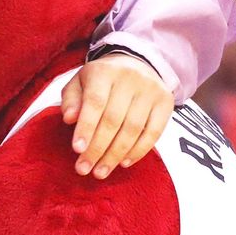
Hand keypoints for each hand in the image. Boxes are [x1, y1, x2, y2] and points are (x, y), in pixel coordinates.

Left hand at [61, 53, 174, 177]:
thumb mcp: (80, 82)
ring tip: (101, 171)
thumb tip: (69, 119)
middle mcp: (129, 78)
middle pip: (113, 120)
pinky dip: (139, 151)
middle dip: (97, 148)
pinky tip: (124, 163)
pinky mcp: (166, 102)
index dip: (86, 127)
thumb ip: (71, 100)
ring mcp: (150, 90)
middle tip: (84, 169)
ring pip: (133, 129)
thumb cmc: (101, 79)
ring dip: (115, 154)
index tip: (77, 150)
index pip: (95, 102)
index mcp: (104, 71)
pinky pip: (154, 132)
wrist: (137, 63)